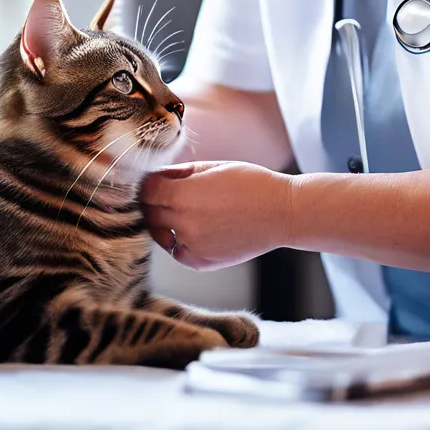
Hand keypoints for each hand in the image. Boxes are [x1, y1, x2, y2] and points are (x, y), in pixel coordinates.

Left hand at [140, 160, 293, 270]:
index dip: (149, 183)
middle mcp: (183, 222)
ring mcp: (191, 245)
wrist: (282, 213)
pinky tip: (195, 229)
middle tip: (166, 194)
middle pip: (150, 212)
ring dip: (164, 222)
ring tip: (183, 211)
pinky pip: (177, 252)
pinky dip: (179, 242)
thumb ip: (180, 172)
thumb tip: (156, 176)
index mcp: (183, 195)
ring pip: (161, 233)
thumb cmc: (251, 183)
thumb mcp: (213, 167)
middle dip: (154, 202)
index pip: (146, 190)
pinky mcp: (201, 262)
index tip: (155, 180)